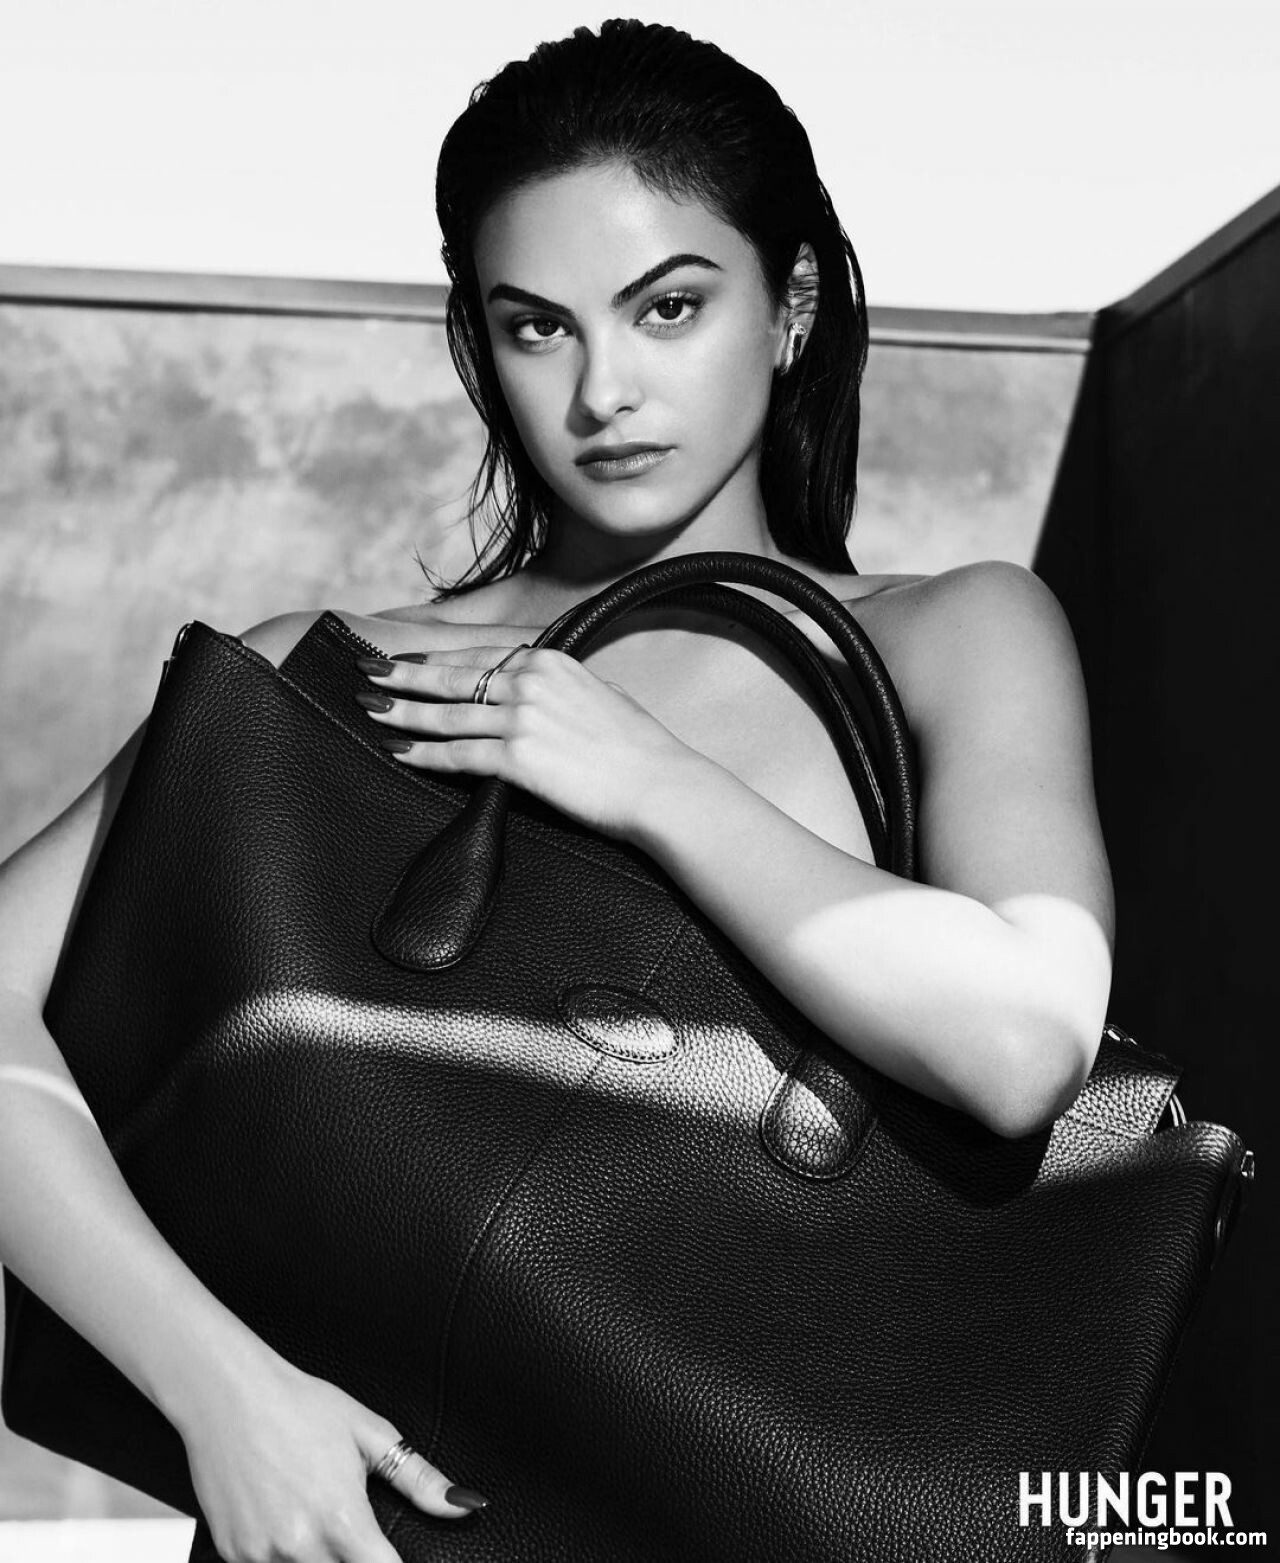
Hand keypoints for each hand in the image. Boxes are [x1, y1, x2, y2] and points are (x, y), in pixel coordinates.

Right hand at [177, 1353, 486, 1561]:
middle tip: (346, 1520)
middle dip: (354, 1557)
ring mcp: (262, 1555)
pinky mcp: (232, 1554)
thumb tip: (462, 1505)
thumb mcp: (369, 1433)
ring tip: (313, 1512)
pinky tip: (284, 1520)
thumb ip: (419, 1479)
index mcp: (342, 1519)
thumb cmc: (300, 1405)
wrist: (227, 1394)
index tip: (390, 1556)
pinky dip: (283, 1555)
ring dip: (319, 1556)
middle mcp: (301, 1545)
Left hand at [355, 644, 704, 840]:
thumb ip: (565, 686)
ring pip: (446, 714)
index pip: (477, 653)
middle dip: (404, 675)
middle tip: (369, 674)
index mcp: (549, 660)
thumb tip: (547, 686)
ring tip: (373, 711)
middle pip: (451, 676)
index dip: (435, 656)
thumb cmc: (639, 748)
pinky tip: (400, 753)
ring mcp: (521, 718)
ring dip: (403, 713)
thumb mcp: (602, 694)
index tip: (406, 656)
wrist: (660, 784)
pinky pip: (457, 755)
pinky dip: (423, 754)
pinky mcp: (518, 758)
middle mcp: (530, 681)